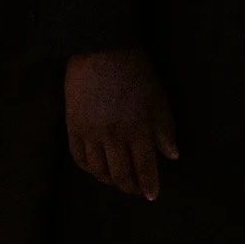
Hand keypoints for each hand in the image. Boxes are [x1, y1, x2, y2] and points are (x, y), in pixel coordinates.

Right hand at [64, 46, 177, 199]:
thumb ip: (165, 128)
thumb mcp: (158, 96)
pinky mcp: (73, 126)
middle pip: (121, 174)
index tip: (152, 196)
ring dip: (109, 181)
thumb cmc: (136, 70)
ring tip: (117, 182)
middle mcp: (113, 135)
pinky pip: (78, 157)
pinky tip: (96, 169)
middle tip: (135, 191)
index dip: (149, 184)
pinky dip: (88, 168)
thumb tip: (171, 155)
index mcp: (138, 128)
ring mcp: (91, 132)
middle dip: (130, 186)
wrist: (100, 48)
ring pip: (99, 170)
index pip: (145, 167)